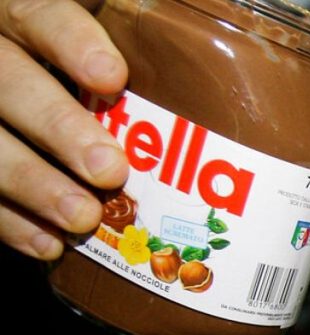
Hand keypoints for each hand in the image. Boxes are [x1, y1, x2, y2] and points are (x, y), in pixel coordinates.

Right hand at [0, 0, 128, 259]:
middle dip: (58, 127)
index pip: (37, 13)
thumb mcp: (104, 36)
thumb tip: (200, 31)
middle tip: (109, 168)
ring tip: (82, 217)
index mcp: (19, 15)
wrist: (37, 113)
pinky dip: (10, 222)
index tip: (113, 77)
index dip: (71, 42)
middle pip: (8, 82)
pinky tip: (50, 244)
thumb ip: (133, 35)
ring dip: (33, 184)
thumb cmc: (83, 71)